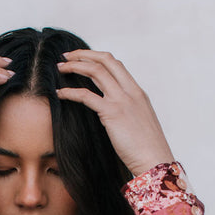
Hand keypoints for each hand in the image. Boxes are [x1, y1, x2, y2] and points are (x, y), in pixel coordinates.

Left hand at [56, 50, 173, 177]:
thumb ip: (128, 113)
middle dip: (84, 54)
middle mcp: (131, 91)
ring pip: (96, 71)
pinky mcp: (112, 113)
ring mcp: (122, 100)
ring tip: (60, 67)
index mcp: (138, 92)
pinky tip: (60, 93)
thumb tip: (114, 116)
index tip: (83, 59)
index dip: (97, 58)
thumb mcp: (140, 124)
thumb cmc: (147, 149)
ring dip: (75, 66)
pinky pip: (86, 96)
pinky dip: (70, 92)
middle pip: (106, 60)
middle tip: (67, 55)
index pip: (116, 65)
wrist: (155, 160)